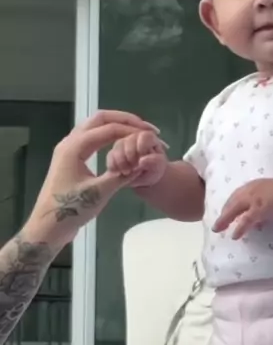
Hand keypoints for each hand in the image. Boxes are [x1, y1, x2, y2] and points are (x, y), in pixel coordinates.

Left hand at [26, 110, 158, 248]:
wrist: (48, 225)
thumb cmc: (71, 209)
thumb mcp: (99, 193)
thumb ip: (121, 176)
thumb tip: (141, 165)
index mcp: (74, 147)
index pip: (108, 129)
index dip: (131, 130)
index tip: (150, 134)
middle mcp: (70, 142)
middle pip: (100, 119)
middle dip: (124, 120)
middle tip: (145, 127)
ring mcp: (69, 149)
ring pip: (95, 126)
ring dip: (116, 126)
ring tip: (136, 132)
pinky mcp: (71, 158)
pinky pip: (92, 138)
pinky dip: (108, 136)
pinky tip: (120, 143)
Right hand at [106, 130, 168, 187]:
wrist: (146, 177)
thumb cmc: (154, 169)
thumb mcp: (159, 167)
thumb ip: (154, 162)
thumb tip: (142, 161)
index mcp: (148, 138)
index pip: (144, 136)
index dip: (142, 147)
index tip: (142, 159)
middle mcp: (134, 137)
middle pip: (127, 141)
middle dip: (129, 156)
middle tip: (135, 168)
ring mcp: (123, 144)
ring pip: (117, 147)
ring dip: (121, 162)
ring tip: (128, 172)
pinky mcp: (113, 153)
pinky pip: (110, 156)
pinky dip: (114, 166)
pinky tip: (119, 173)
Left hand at [213, 178, 272, 239]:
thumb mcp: (270, 199)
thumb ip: (262, 209)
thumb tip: (257, 223)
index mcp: (253, 186)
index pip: (236, 196)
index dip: (228, 206)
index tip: (223, 214)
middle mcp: (250, 190)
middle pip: (232, 202)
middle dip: (223, 214)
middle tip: (216, 225)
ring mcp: (254, 199)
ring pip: (234, 210)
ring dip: (225, 220)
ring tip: (218, 230)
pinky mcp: (260, 209)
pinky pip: (246, 220)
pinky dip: (239, 228)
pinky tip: (234, 236)